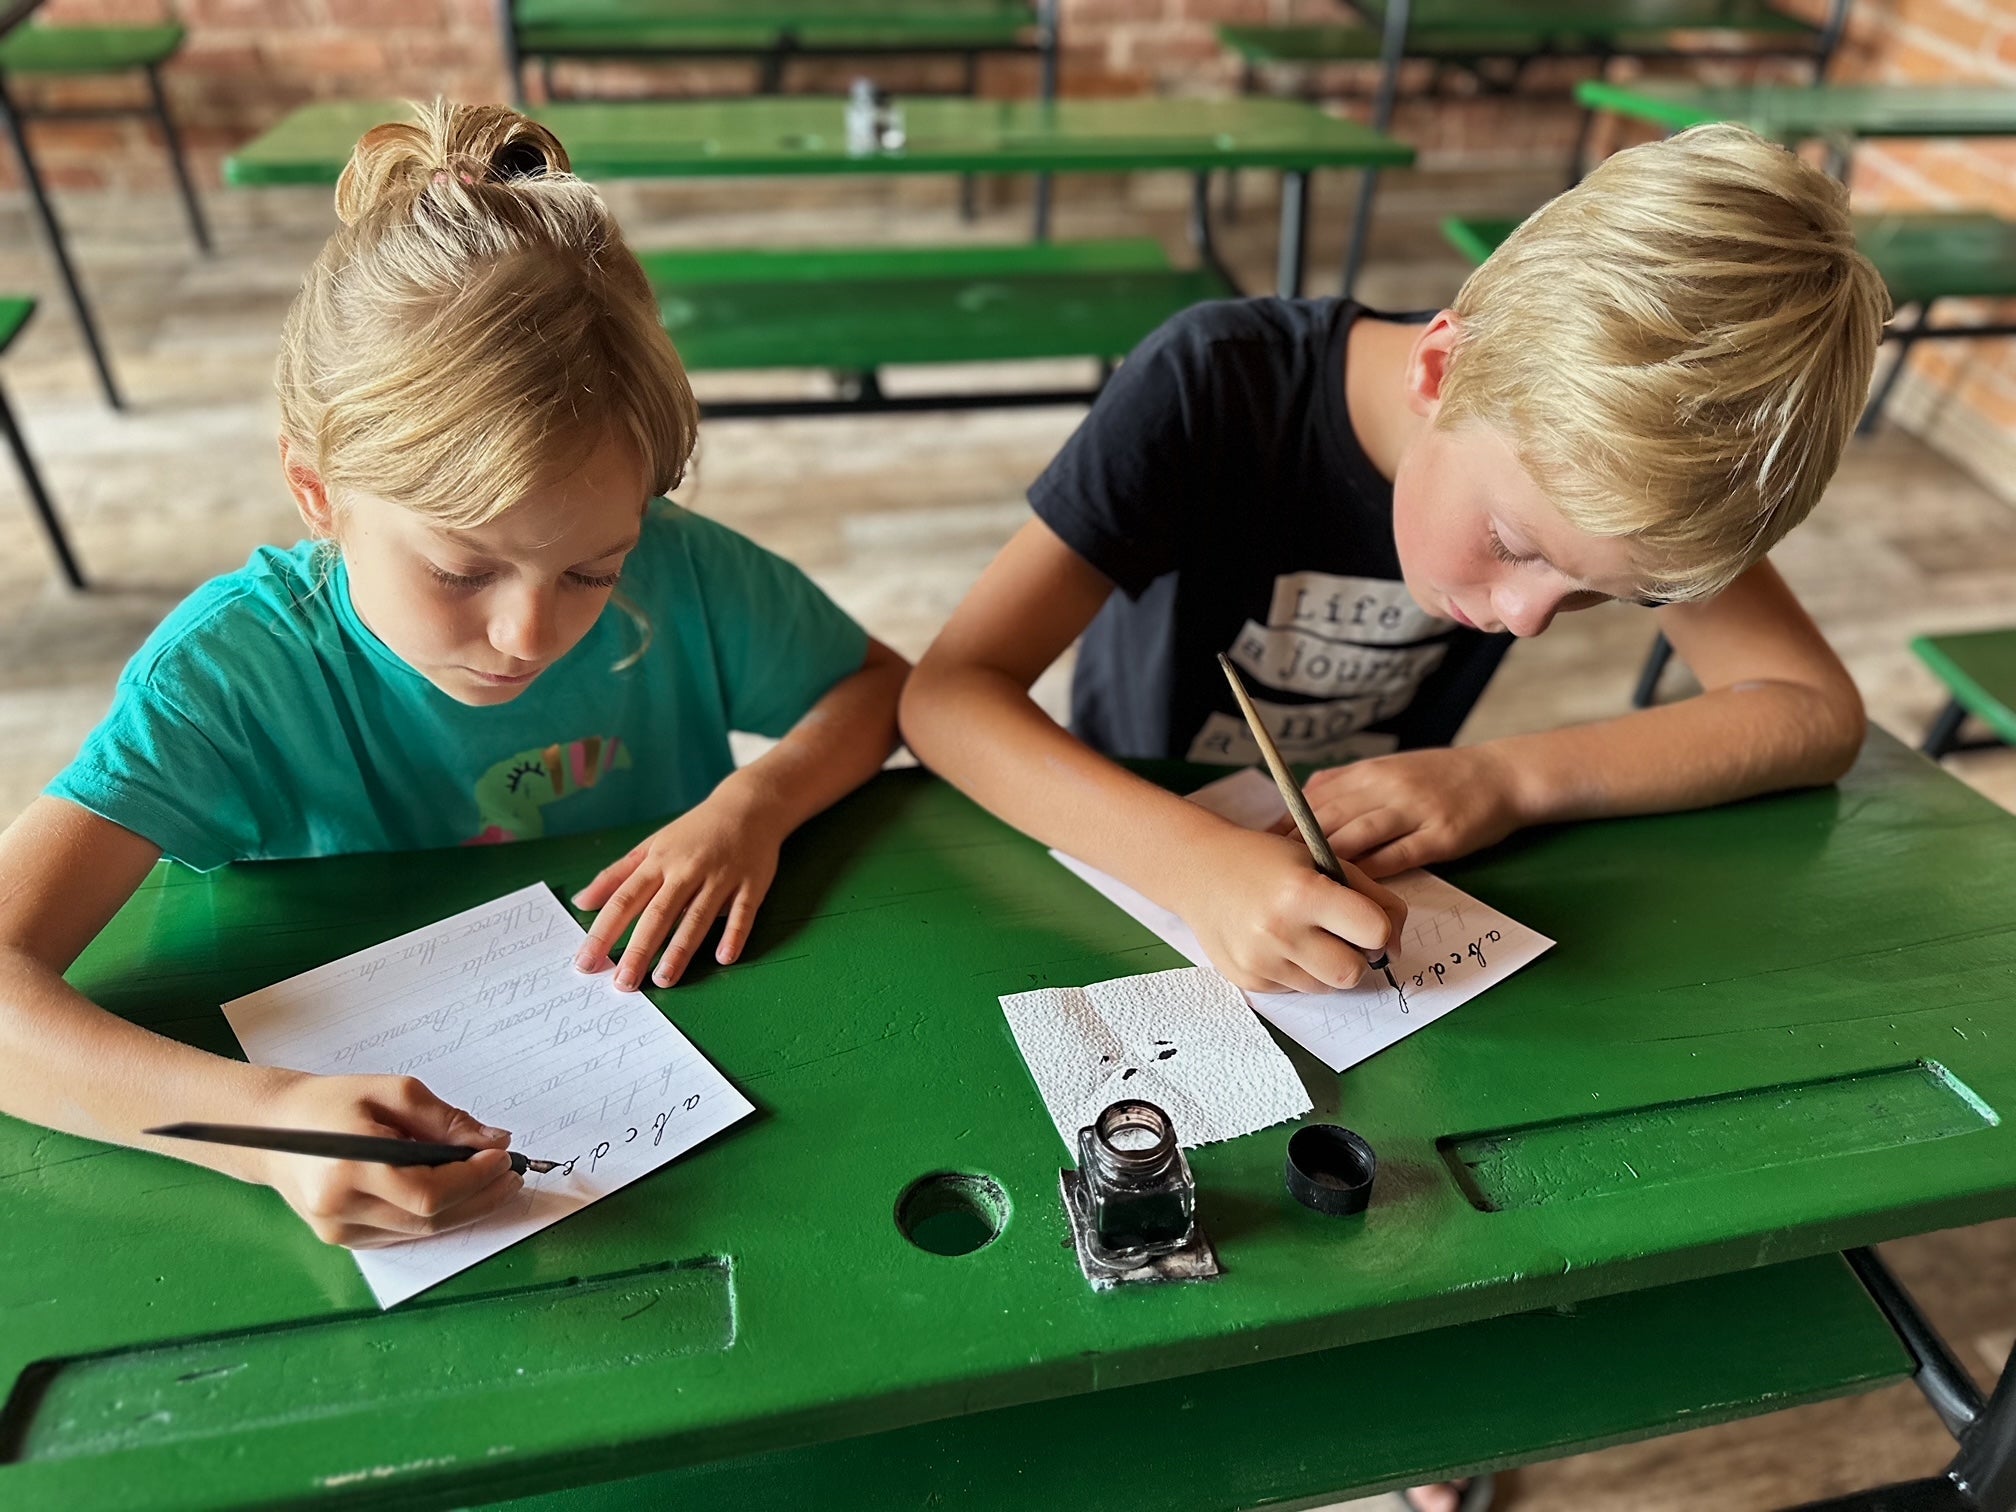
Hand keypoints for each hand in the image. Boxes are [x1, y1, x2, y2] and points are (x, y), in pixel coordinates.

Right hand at [251, 1072, 521, 1248]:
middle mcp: (340, 1208)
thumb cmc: (330, 1103)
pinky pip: (403, 1233)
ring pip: (421, 1231)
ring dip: (466, 1210)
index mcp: (349, 1167)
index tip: (504, 1158)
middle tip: (512, 1177)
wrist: (269, 1129)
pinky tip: (460, 1197)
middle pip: (429, 1218)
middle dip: (480, 1198)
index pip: (428, 1191)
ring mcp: (339, 1230)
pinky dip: (437, 1216)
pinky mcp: (341, 1238)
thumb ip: (444, 1120)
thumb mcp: (391, 1092)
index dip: (473, 1179)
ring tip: (495, 1186)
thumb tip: (494, 1140)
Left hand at [571, 786, 783, 990]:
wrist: (748, 806)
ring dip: (680, 950)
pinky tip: (724, 957)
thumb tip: (580, 902)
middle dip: (639, 950)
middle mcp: (686, 870)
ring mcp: (720, 877)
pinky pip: (742, 913)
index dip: (604, 931)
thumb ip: (615, 875)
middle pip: (658, 914)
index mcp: (658, 862)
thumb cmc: (694, 832)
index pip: (624, 900)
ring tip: (663, 980)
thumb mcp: (651, 846)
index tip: (587, 962)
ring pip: (697, 917)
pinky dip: (733, 934)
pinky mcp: (751, 884)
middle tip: (623, 984)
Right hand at [1170, 825, 1407, 994]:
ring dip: (1327, 965)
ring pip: (1327, 986)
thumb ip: (1370, 896)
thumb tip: (1396, 946)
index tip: (1369, 922)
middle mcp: (1279, 931)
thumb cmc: (1267, 861)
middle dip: (1356, 956)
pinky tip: (1279, 943)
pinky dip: (1298, 972)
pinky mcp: (1248, 980)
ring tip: (1304, 935)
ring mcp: (1260, 961)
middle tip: (1339, 934)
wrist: (1200, 871)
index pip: (1375, 931)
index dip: (1381, 928)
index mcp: (1303, 892)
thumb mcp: (1322, 860)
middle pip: (1353, 971)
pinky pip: (1296, 990)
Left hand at [1288, 745, 1530, 877]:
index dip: (1286, 826)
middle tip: (1273, 877)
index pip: (1314, 799)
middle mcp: (1387, 786)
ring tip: (1306, 889)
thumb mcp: (1388, 767)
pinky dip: (1373, 873)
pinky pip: (1399, 855)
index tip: (1262, 851)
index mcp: (1369, 771)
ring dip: (1329, 863)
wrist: (1500, 776)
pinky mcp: (1441, 835)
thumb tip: (1299, 801)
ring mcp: (1415, 810)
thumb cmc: (1438, 777)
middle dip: (1296, 848)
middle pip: (1329, 817)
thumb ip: (1346, 783)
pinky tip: (1354, 890)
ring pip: (1359, 836)